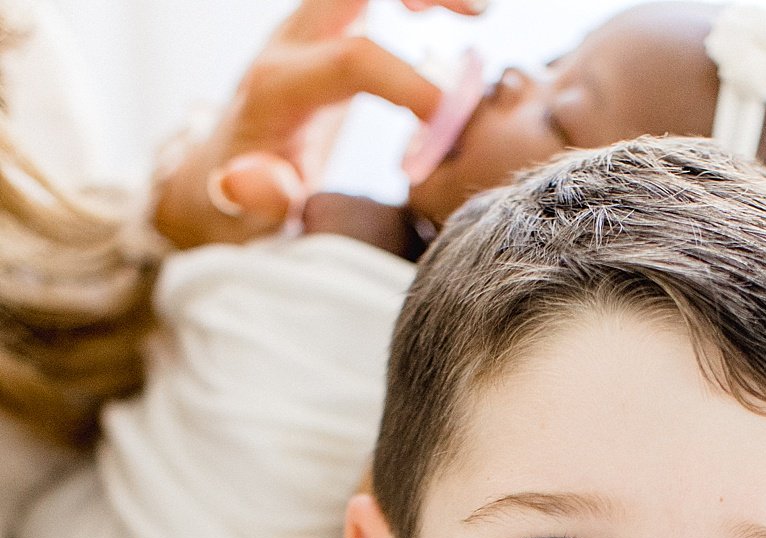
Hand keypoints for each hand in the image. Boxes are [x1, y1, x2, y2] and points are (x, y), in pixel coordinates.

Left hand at [153, 0, 482, 250]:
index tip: (449, 120)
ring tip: (476, 14)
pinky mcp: (332, 28)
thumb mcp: (245, 218)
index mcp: (277, 88)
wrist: (220, 177)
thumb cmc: (241, 206)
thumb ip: (254, 200)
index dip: (407, 83)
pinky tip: (458, 15)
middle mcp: (293, 42)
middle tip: (475, 19)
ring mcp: (313, 28)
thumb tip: (247, 180)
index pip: (351, 61)